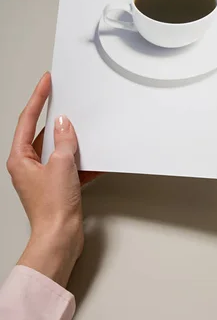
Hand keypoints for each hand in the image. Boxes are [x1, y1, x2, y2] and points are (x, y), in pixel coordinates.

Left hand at [7, 73, 99, 286]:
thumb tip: (65, 124)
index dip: (38, 97)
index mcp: (20, 158)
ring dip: (72, 140)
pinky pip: (69, 164)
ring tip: (84, 127)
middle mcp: (28, 165)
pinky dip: (81, 159)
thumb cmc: (52, 208)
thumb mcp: (61, 165)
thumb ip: (64, 141)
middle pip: (42, 132)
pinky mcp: (57, 185)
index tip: (46, 81)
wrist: (60, 238)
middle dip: (57, 118)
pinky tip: (93, 157)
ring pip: (58, 148)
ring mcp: (43, 176)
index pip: (28, 119)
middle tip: (65, 97)